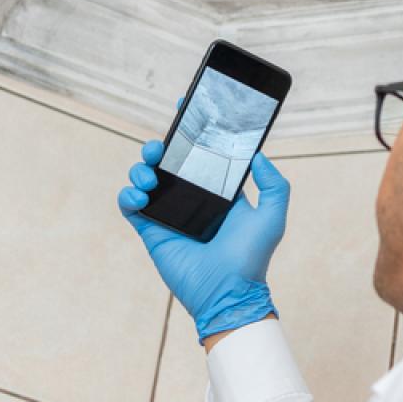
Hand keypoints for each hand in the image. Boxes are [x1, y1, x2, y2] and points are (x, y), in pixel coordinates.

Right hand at [118, 140, 290, 340]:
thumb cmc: (251, 257)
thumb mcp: (273, 216)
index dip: (190, 131)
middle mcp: (192, 200)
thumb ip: (274, 184)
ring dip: (141, 169)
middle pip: (167, 161)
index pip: (201, 154)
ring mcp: (170, 215)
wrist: (227, 292)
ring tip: (151, 178)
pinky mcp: (152, 231)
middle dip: (159, 147)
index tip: (184, 108)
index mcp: (218, 192)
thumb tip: (257, 155)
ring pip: (145, 178)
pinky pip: (130, 205)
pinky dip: (128, 195)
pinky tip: (140, 197)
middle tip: (161, 148)